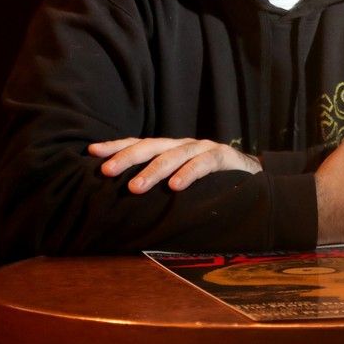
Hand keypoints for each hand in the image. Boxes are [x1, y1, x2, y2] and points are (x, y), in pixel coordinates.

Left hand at [88, 137, 261, 193]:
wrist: (252, 179)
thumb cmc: (210, 185)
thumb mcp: (180, 182)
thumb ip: (158, 186)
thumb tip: (121, 199)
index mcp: (170, 149)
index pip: (139, 144)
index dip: (116, 146)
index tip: (91, 152)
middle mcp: (183, 145)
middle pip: (151, 146)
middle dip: (127, 157)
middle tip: (106, 171)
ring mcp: (203, 148)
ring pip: (174, 155)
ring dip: (153, 170)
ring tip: (135, 187)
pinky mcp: (223, 157)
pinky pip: (204, 164)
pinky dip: (189, 174)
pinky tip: (176, 186)